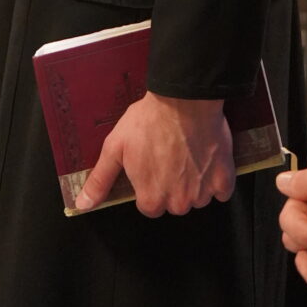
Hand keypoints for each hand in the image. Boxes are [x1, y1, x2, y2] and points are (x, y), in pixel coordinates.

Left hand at [75, 91, 235, 217]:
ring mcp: (202, 192)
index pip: (150, 206)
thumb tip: (83, 205)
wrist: (184, 99)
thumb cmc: (148, 121)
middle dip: (172, 186)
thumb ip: (100, 180)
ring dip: (195, 183)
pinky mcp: (224, 179)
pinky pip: (222, 192)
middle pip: (174, 204)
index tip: (153, 166)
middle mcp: (177, 203)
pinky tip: (207, 159)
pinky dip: (217, 180)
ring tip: (188, 154)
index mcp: (151, 199)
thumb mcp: (115, 147)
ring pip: (198, 198)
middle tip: (170, 157)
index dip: (150, 185)